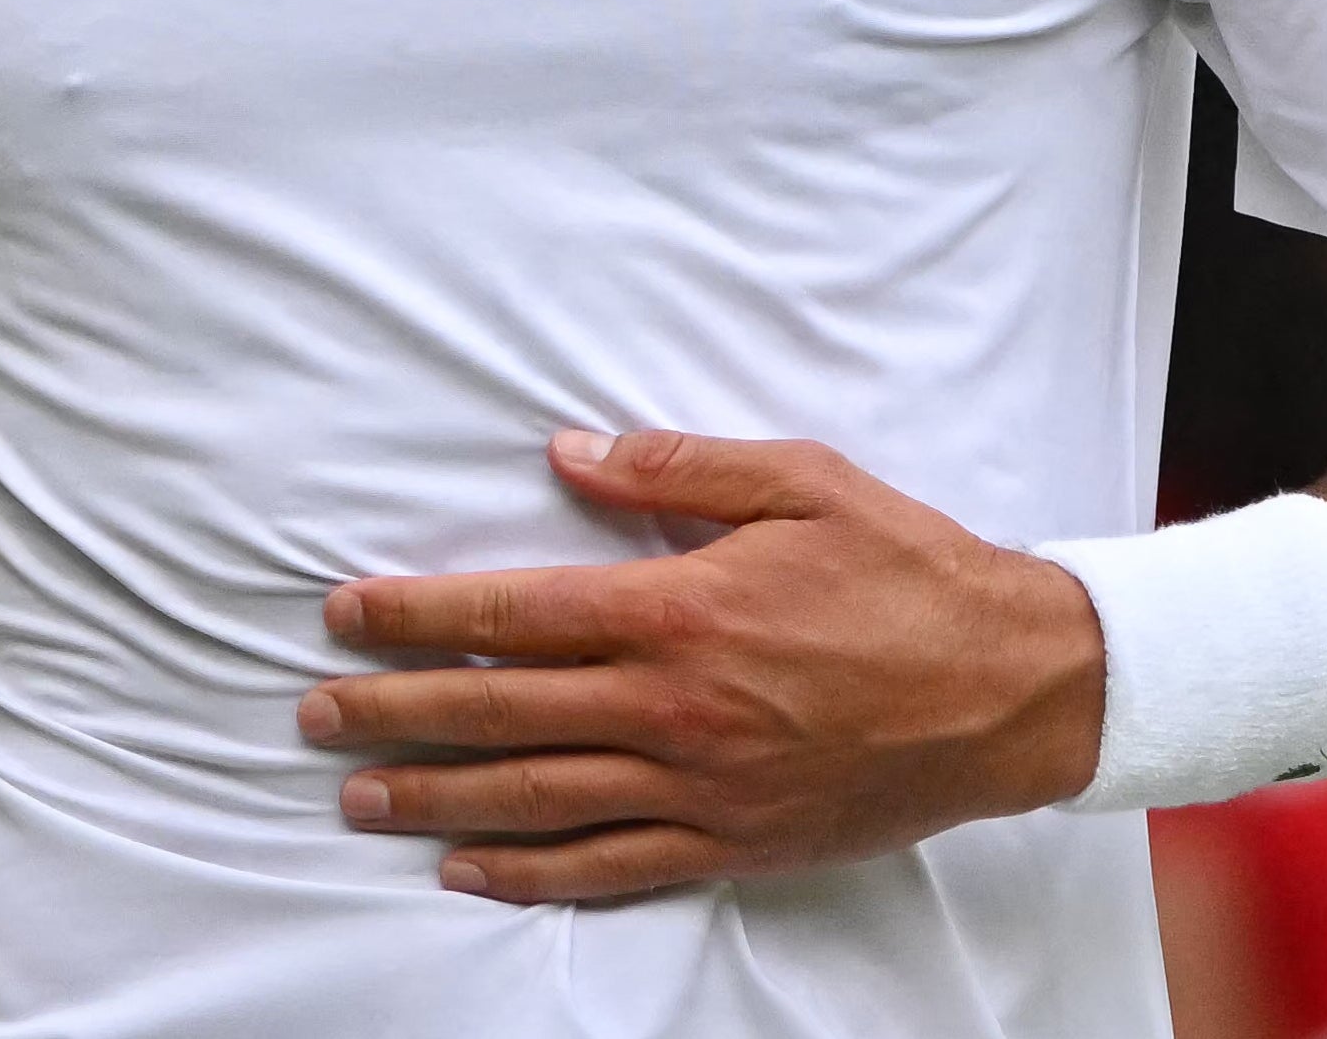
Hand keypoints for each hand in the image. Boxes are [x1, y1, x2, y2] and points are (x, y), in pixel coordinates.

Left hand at [295, 428, 1104, 902]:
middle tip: (313, 714)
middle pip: (502, 712)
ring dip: (436, 797)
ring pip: (536, 798)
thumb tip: (568, 451)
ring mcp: (700, 787)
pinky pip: (609, 868)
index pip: (513, 613)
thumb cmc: (908, 570)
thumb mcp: (799, 481)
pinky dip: (529, 874)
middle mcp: (674, 708)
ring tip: (357, 796)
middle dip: (396, 710)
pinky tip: (467, 871)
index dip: (418, 615)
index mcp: (680, 610)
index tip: (345, 612)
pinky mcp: (732, 842)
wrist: (1012, 688)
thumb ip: (674, 467)